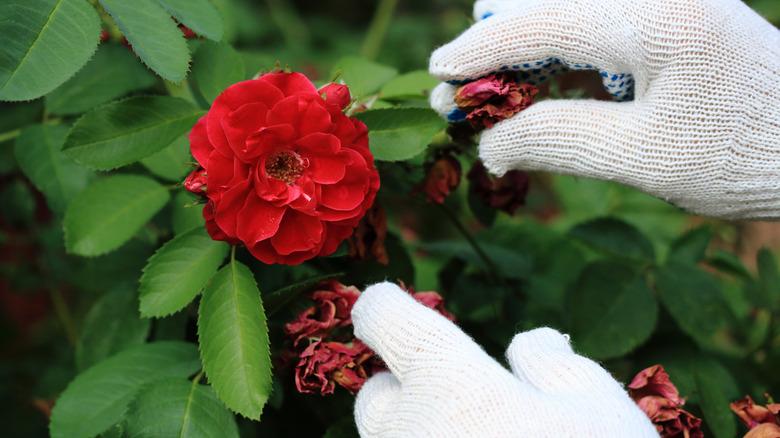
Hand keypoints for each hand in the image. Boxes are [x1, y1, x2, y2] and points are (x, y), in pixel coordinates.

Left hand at [351, 282, 657, 436]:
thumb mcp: (599, 409)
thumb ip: (553, 363)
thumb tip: (528, 344)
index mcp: (449, 383)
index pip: (382, 316)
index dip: (386, 308)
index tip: (392, 309)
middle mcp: (406, 433)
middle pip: (377, 394)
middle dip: (409, 391)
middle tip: (468, 412)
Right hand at [429, 0, 779, 219]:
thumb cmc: (746, 157)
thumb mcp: (645, 159)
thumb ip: (558, 141)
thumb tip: (488, 144)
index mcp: (654, 18)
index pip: (539, 24)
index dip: (479, 51)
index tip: (437, 76)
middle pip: (547, 11)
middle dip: (494, 54)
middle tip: (457, 102)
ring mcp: (666, 5)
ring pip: (567, 18)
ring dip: (523, 58)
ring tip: (490, 102)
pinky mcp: (672, 21)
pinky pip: (595, 31)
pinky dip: (559, 62)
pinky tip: (539, 95)